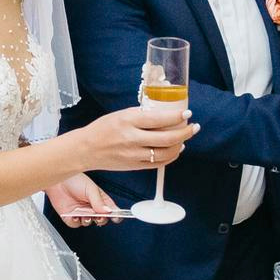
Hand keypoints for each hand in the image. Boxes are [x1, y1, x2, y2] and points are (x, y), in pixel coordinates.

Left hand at [44, 173, 120, 224]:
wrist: (57, 180)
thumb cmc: (75, 180)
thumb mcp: (90, 188)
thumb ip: (99, 201)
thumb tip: (109, 211)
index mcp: (100, 200)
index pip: (112, 210)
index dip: (116, 215)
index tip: (116, 217)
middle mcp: (92, 208)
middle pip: (102, 219)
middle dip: (101, 219)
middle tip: (99, 216)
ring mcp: (81, 213)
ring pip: (88, 223)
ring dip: (87, 220)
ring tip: (84, 214)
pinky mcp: (70, 217)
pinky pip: (75, 224)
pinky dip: (75, 221)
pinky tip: (73, 215)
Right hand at [78, 103, 198, 172]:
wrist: (86, 149)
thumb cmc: (103, 129)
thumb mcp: (121, 115)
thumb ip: (141, 116)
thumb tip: (164, 114)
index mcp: (128, 121)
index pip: (159, 119)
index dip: (176, 116)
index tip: (187, 113)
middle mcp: (132, 138)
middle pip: (166, 138)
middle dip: (185, 132)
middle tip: (193, 126)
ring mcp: (133, 154)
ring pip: (165, 152)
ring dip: (180, 145)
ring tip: (185, 138)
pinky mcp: (134, 166)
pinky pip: (159, 163)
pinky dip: (171, 156)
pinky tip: (175, 149)